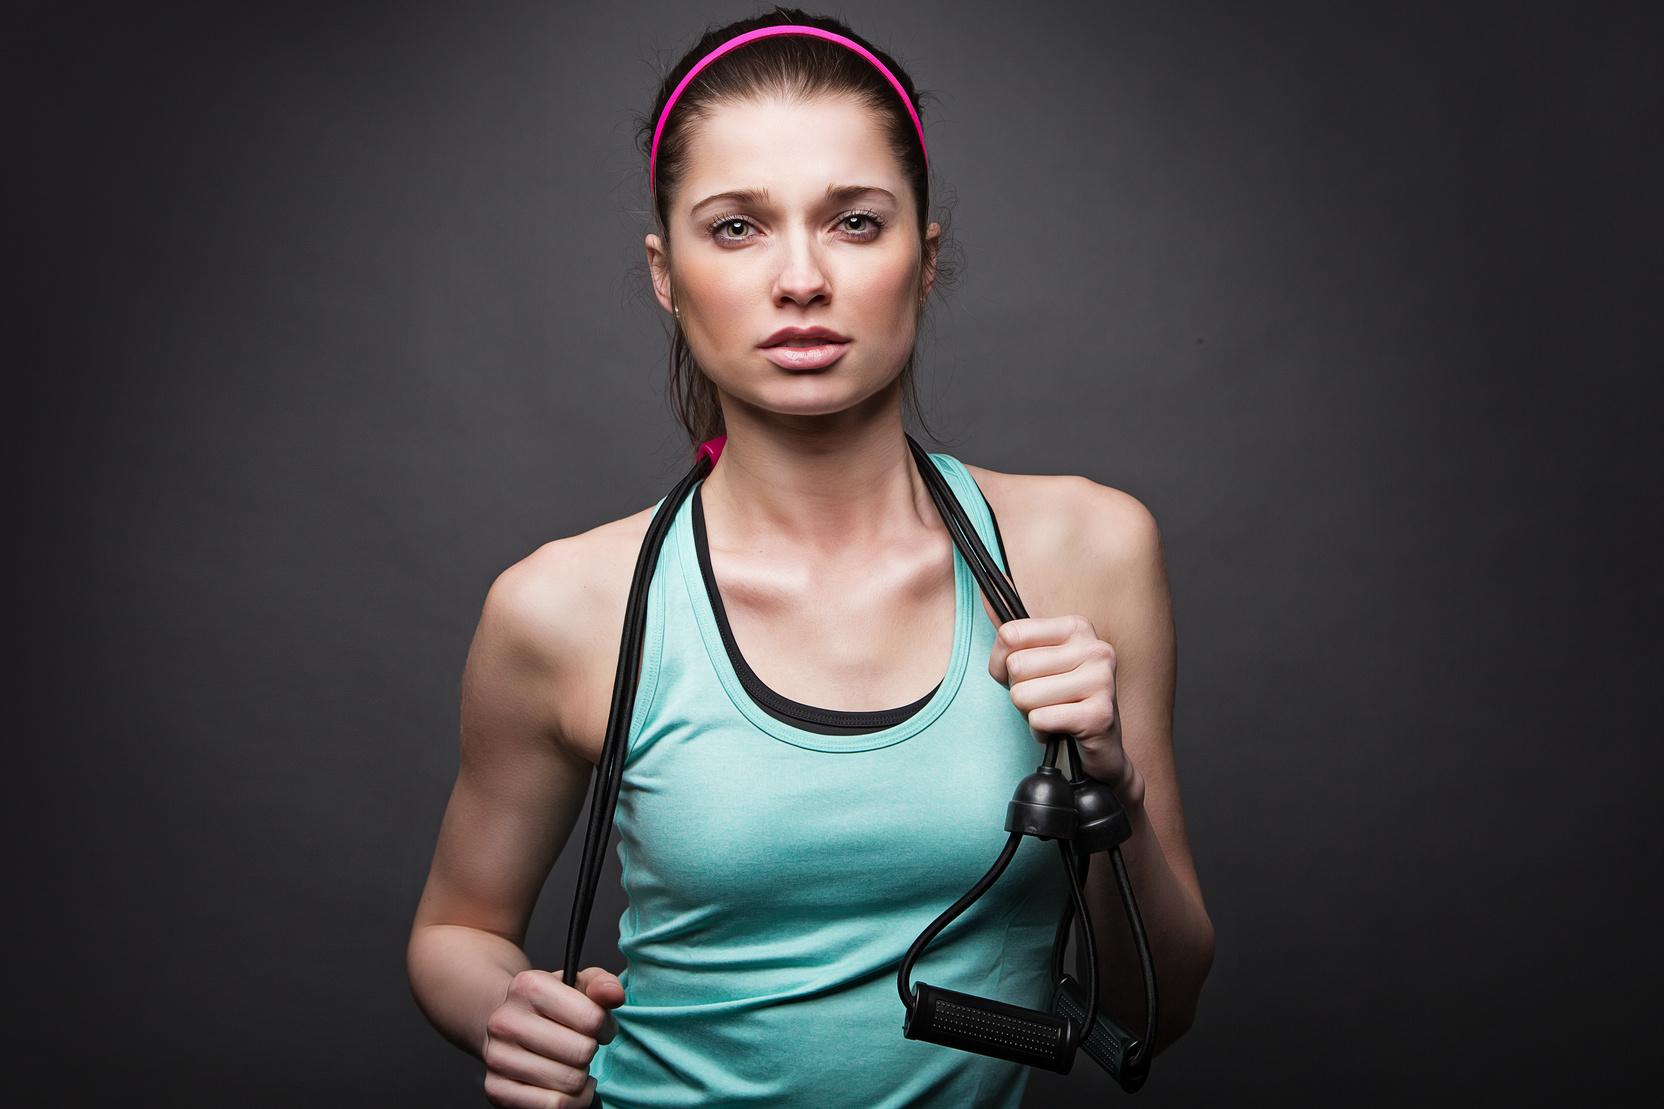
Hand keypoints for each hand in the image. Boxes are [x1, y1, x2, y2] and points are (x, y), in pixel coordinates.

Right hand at [482, 966, 624, 1107]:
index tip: (600, 1028)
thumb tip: (614, 995)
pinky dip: (572, 1102)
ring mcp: (498, 1057)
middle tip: (582, 1046)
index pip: (591, 1019)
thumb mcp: (579, 984)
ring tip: (572, 1064)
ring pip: (569, 1083)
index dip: (605, 1027)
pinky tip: (568, 1088)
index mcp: (528, 986)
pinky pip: (553, 1106)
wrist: (507, 1025)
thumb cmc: (550, 1006)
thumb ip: (602, 984)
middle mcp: (506, 1021)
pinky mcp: (497, 1089)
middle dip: (590, 1052)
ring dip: (581, 1077)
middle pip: (581, 1052)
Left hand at [989, 614, 1144, 807]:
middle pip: (1016, 667)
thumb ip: (1013, 632)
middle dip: (1019, 692)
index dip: (1001, 663)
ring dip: (1030, 714)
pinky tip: (1060, 729)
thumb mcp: (1038, 660)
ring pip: (1024, 696)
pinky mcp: (1100, 715)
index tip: (1020, 676)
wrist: (1101, 746)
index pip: (1010, 634)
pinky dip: (1041, 731)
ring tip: (1053, 713)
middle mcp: (1095, 648)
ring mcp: (1102, 680)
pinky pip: (1039, 719)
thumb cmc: (1062, 699)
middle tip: (1043, 699)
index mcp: (1077, 627)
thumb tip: (984, 594)